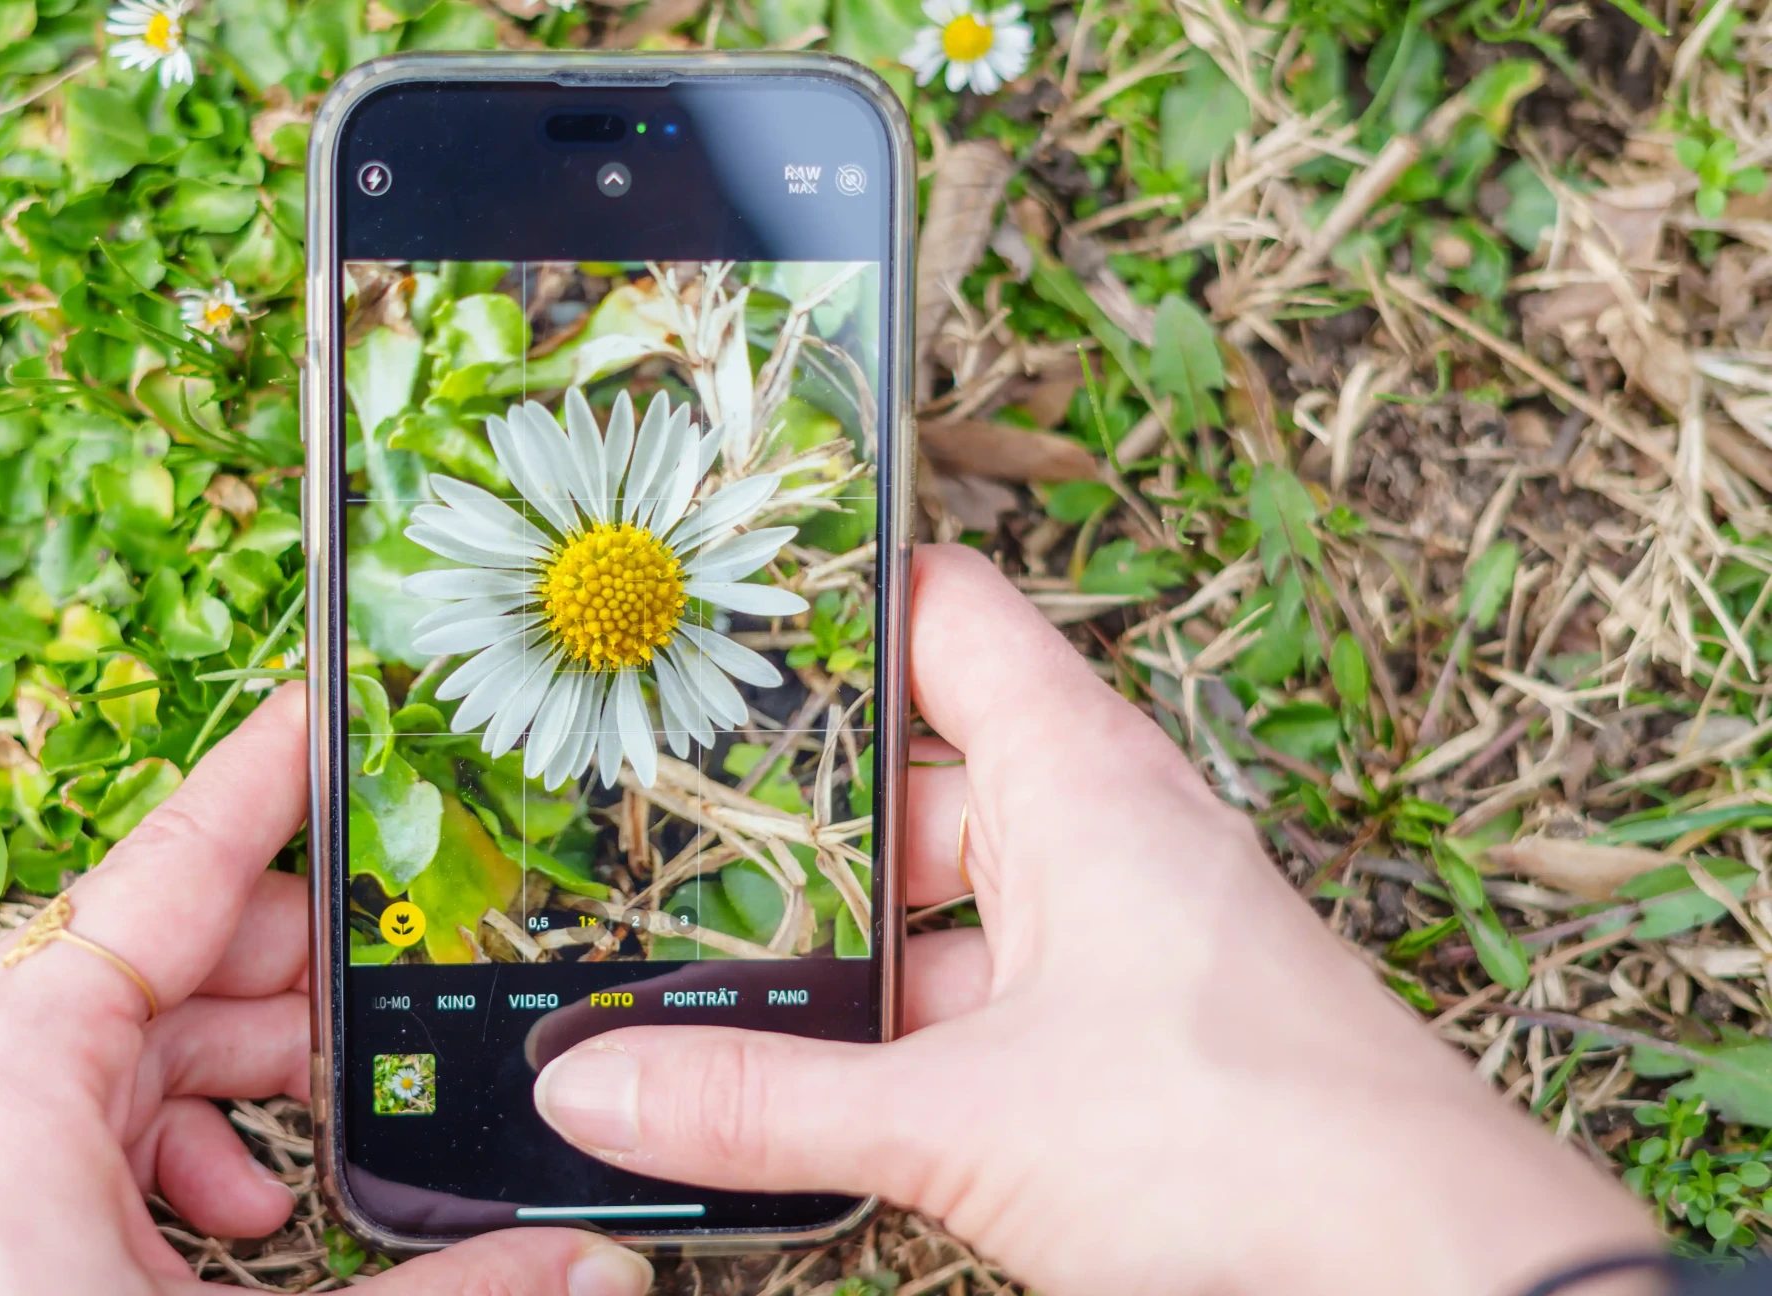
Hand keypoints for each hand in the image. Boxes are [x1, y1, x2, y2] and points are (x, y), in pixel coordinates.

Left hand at [0, 686, 652, 1295]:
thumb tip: (594, 1264)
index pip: (155, 885)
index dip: (258, 791)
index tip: (327, 712)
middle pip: (138, 970)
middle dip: (283, 976)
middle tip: (397, 972)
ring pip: (106, 1055)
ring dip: (233, 1078)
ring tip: (331, 1126)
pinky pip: (63, 1134)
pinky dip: (167, 1148)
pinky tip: (244, 1220)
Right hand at [533, 545, 1655, 1295]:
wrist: (1436, 1282)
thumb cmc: (1250, 1144)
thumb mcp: (961, 1120)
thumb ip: (768, 1101)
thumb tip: (594, 1086)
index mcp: (1079, 779)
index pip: (945, 614)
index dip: (837, 589)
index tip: (715, 592)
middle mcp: (1104, 837)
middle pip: (916, 780)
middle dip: (796, 816)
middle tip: (650, 823)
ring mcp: (1120, 944)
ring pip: (946, 908)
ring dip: (848, 951)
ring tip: (702, 975)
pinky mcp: (1130, 1046)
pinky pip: (985, 1003)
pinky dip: (903, 1035)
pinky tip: (817, 1086)